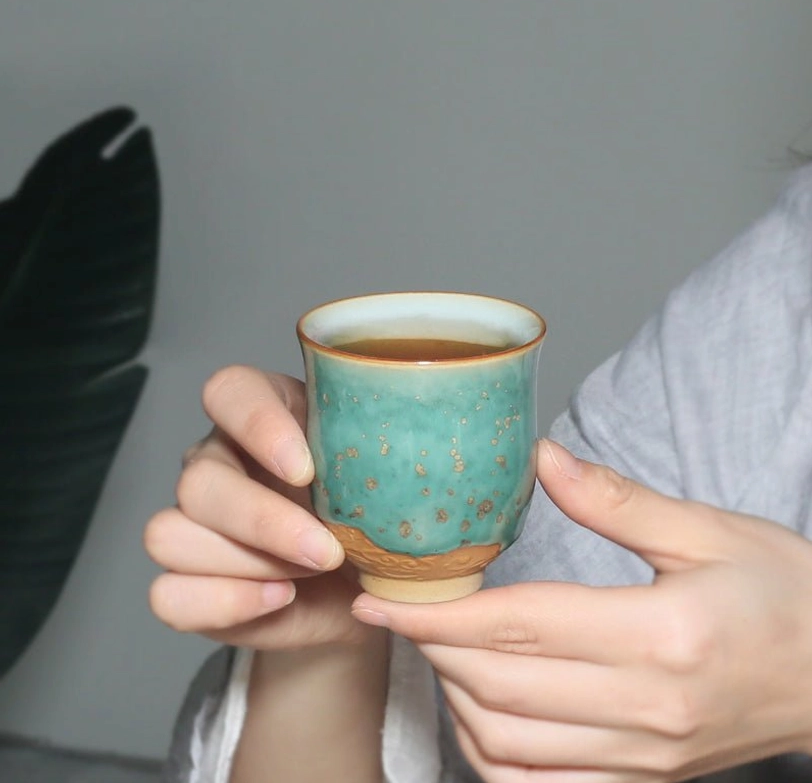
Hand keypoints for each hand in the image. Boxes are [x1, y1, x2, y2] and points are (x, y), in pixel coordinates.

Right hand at [145, 366, 373, 648]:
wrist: (361, 588)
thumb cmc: (374, 517)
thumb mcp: (388, 477)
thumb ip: (392, 452)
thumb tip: (433, 444)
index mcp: (264, 416)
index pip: (229, 391)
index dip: (258, 426)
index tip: (307, 470)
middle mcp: (218, 460)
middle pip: (198, 480)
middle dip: (265, 523)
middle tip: (329, 550)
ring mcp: (192, 522)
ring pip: (169, 534)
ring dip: (248, 564)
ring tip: (309, 574)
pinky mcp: (184, 583)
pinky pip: (166, 596)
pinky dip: (225, 603)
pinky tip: (279, 599)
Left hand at [352, 439, 811, 781]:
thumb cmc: (782, 592)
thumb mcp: (706, 530)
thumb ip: (614, 500)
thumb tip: (541, 459)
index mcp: (660, 636)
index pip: (516, 626)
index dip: (437, 614)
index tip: (383, 600)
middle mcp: (647, 708)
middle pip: (499, 686)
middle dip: (433, 648)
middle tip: (405, 609)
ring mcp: (645, 757)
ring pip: (509, 743)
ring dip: (455, 697)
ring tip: (439, 649)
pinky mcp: (646, 781)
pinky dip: (493, 753)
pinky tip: (479, 711)